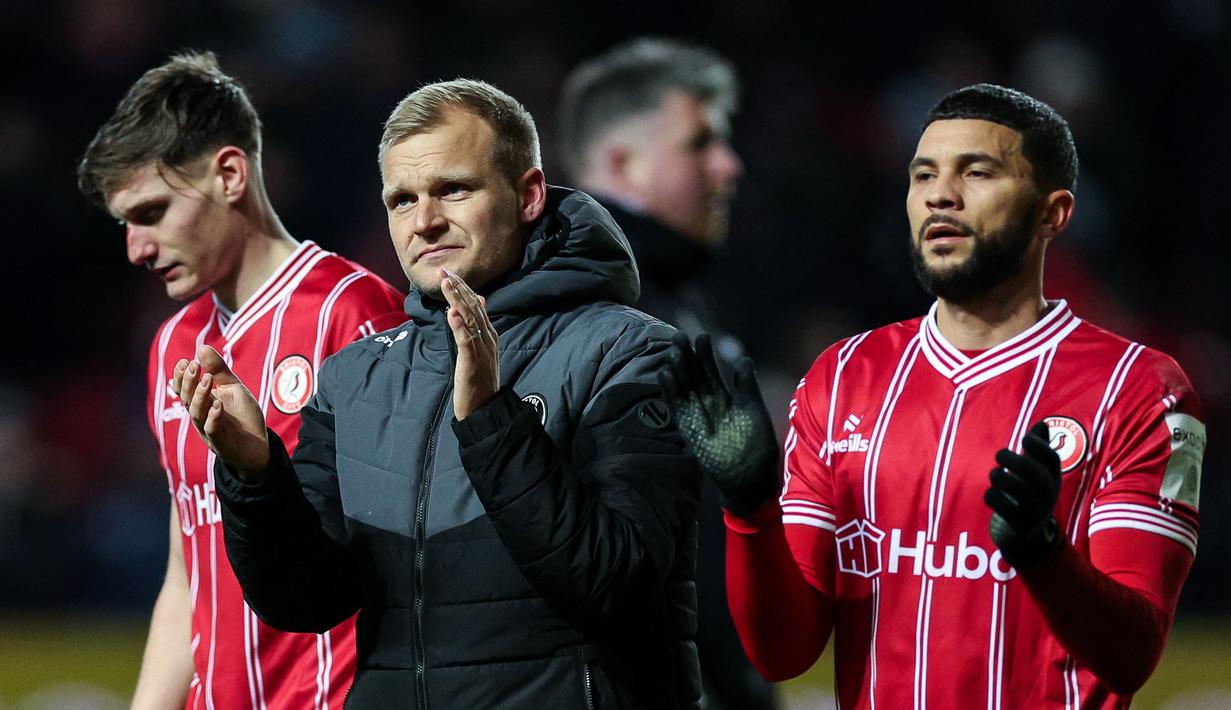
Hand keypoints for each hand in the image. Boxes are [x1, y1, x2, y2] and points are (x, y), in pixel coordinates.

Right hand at [173, 344, 269, 473]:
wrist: (259, 445)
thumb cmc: (243, 416)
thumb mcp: (233, 388)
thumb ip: (219, 370)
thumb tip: (202, 347)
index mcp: (202, 403)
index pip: (184, 389)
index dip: (181, 376)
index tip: (184, 361)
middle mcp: (201, 416)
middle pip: (188, 399)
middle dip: (189, 382)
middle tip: (193, 366)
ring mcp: (209, 430)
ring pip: (197, 413)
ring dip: (201, 396)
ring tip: (207, 380)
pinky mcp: (220, 442)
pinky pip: (212, 430)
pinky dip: (213, 417)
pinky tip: (218, 405)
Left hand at [440, 268, 498, 419]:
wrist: (485, 409)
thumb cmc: (480, 380)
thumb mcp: (481, 349)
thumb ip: (480, 325)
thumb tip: (480, 299)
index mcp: (489, 335)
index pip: (476, 305)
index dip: (463, 287)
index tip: (449, 272)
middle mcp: (488, 339)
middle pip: (473, 307)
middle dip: (458, 288)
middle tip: (444, 270)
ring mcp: (482, 350)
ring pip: (470, 320)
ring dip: (457, 300)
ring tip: (446, 283)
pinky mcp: (473, 363)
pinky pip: (466, 341)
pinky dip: (459, 326)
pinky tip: (451, 313)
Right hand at [658, 332, 778, 515]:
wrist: (750, 477)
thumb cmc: (756, 447)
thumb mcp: (754, 411)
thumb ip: (746, 386)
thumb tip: (742, 359)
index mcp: (726, 399)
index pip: (712, 372)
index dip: (706, 356)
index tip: (702, 336)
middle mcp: (709, 406)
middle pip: (694, 377)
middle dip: (687, 357)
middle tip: (679, 335)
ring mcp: (698, 417)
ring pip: (684, 389)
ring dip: (677, 371)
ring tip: (672, 351)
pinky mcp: (689, 430)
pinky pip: (678, 408)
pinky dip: (671, 392)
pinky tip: (664, 374)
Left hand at [984, 420, 1062, 567]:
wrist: (1027, 532)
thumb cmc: (1029, 491)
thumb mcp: (1037, 471)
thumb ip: (1038, 448)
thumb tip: (1042, 424)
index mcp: (1052, 478)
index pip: (1052, 459)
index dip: (1039, 446)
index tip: (1024, 439)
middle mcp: (1048, 494)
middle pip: (1035, 474)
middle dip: (1015, 460)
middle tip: (1000, 454)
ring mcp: (1036, 511)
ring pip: (1019, 490)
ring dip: (1000, 477)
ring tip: (995, 475)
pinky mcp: (1020, 524)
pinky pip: (1003, 507)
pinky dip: (992, 496)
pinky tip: (991, 494)